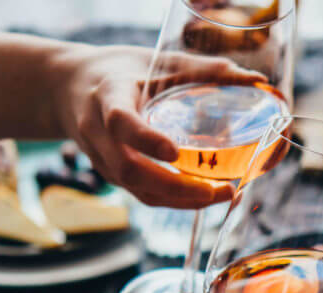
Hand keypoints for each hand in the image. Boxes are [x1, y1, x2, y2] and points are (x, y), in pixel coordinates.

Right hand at [50, 45, 264, 207]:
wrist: (69, 89)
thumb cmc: (119, 71)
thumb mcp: (155, 62)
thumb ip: (201, 69)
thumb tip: (253, 78)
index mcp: (107, 97)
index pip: (120, 122)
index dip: (145, 140)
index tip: (174, 152)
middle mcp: (99, 134)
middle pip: (130, 170)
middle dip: (177, 187)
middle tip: (219, 188)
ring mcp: (103, 160)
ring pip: (139, 190)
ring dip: (183, 200)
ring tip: (224, 194)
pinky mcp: (113, 176)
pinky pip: (144, 195)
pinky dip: (177, 201)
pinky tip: (207, 196)